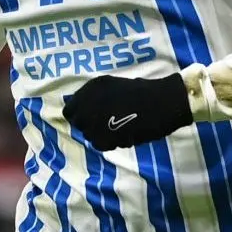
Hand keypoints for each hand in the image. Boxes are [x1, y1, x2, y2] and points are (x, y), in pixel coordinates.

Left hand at [65, 71, 192, 148]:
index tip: (90, 118)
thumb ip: (94, 97)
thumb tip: (82, 110)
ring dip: (101, 135)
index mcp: (91, 88)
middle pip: (78, 124)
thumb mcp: (112, 86)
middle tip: (108, 124)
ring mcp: (94, 121)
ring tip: (119, 128)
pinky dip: (111, 142)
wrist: (162, 102)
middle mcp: (88, 103)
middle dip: (90, 125)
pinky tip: (124, 134)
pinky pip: (100, 145)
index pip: (69, 110)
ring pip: (89, 136)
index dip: (79, 116)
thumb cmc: (142, 92)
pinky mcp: (104, 137)